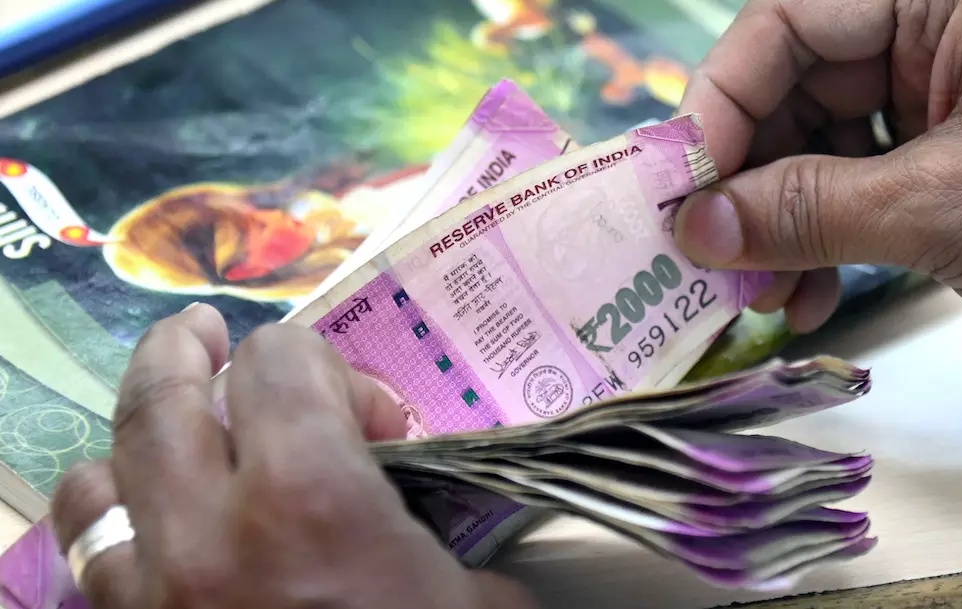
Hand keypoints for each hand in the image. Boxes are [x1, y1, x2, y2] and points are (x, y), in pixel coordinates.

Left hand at [50, 304, 535, 608]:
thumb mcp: (479, 606)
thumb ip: (452, 532)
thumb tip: (436, 504)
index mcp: (312, 497)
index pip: (281, 361)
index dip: (325, 363)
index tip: (371, 420)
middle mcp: (209, 529)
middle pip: (161, 393)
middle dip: (184, 347)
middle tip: (204, 331)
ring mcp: (149, 595)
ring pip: (93, 479)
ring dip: (130, 443)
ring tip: (164, 438)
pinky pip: (81, 567)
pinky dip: (106, 527)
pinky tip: (136, 527)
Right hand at [673, 0, 961, 329]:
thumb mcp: (944, 202)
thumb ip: (810, 209)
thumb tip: (696, 231)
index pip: (786, 24)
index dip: (720, 105)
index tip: (682, 195)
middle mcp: (931, 32)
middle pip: (793, 94)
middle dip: (748, 187)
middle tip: (710, 261)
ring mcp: (942, 95)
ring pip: (819, 150)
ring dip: (780, 231)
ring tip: (763, 297)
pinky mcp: (948, 157)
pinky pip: (861, 189)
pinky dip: (828, 244)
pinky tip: (811, 299)